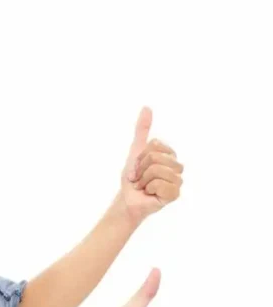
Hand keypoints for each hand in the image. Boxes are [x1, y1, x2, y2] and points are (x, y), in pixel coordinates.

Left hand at [117, 107, 183, 224]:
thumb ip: (142, 130)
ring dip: (143, 179)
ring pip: (158, 170)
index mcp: (170, 155)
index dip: (141, 156)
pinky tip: (150, 193)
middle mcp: (177, 167)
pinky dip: (149, 189)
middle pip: (156, 157)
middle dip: (141, 168)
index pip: (155, 145)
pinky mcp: (175, 195)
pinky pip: (160, 185)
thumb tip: (146, 107)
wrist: (127, 198)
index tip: (138, 166)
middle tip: (139, 178)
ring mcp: (177, 181)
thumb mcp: (135, 150)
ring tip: (143, 186)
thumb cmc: (133, 177)